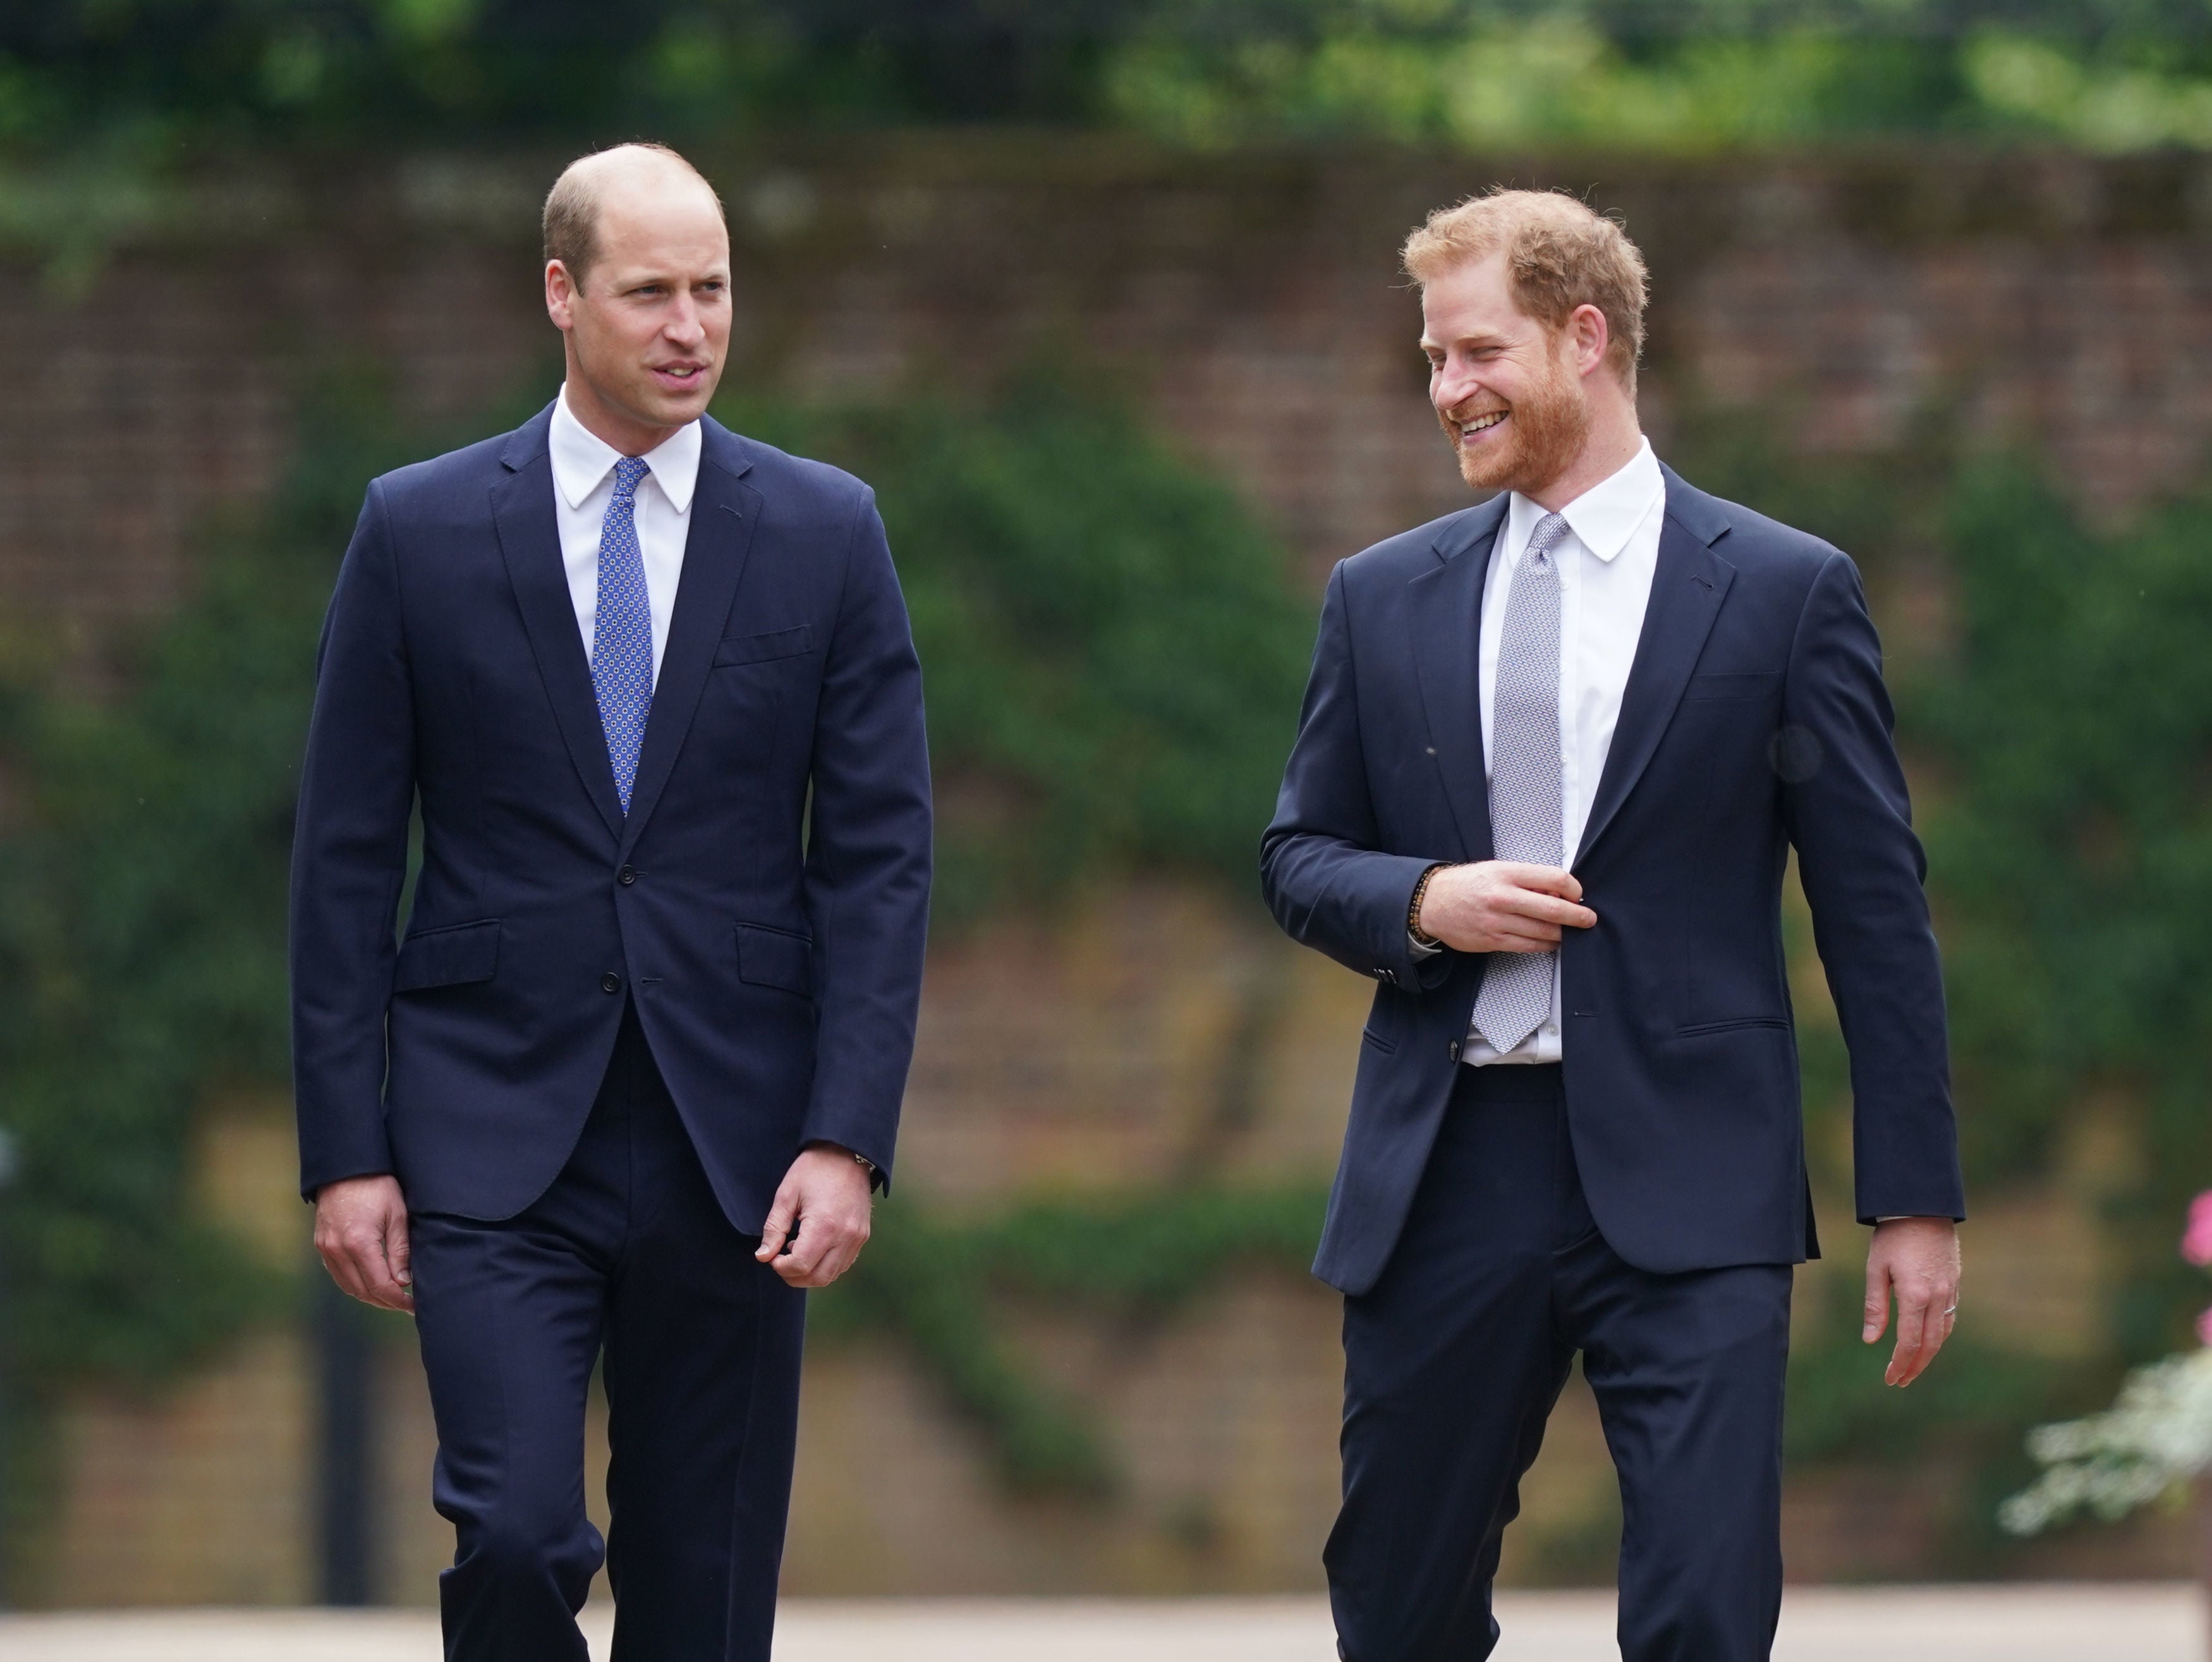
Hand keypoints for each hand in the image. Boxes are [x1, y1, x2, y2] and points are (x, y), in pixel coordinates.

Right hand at [314, 1174, 413, 1311]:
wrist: (347, 1167)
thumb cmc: (378, 1187)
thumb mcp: (398, 1215)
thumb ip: (400, 1250)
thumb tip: (404, 1282)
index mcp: (359, 1243)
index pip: (379, 1285)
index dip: (398, 1300)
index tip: (413, 1305)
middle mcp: (337, 1250)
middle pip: (362, 1291)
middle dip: (386, 1301)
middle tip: (406, 1305)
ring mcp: (325, 1248)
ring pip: (348, 1287)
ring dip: (370, 1296)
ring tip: (392, 1297)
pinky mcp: (321, 1244)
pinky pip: (337, 1274)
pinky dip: (354, 1284)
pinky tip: (371, 1283)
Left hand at [755, 1143, 873, 1287]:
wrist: (847, 1152)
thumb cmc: (813, 1170)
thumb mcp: (787, 1194)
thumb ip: (774, 1228)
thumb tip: (763, 1256)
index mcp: (824, 1225)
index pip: (800, 1266)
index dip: (780, 1267)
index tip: (772, 1256)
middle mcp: (845, 1236)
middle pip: (818, 1277)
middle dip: (794, 1276)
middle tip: (781, 1260)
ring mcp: (857, 1237)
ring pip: (832, 1275)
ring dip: (811, 1272)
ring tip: (798, 1251)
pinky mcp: (863, 1235)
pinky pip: (844, 1264)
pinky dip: (826, 1265)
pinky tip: (814, 1248)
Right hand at [1418, 861, 1596, 953]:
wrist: (1432, 903)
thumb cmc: (1468, 884)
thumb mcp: (1497, 870)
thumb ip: (1528, 879)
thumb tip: (1559, 891)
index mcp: (1507, 873)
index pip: (1554, 879)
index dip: (1573, 888)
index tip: (1578, 894)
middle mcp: (1504, 896)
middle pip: (1553, 908)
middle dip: (1577, 916)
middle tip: (1589, 919)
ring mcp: (1498, 921)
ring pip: (1544, 931)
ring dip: (1563, 933)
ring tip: (1569, 931)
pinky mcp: (1493, 940)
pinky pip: (1530, 946)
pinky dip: (1546, 945)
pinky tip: (1551, 941)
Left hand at [1862, 1217, 1960, 1386]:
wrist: (1923, 1207)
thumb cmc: (1893, 1236)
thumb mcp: (1875, 1269)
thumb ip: (1875, 1306)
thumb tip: (1871, 1341)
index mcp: (1915, 1296)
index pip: (1909, 1342)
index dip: (1900, 1364)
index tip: (1891, 1379)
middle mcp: (1937, 1297)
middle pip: (1930, 1344)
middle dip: (1915, 1366)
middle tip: (1901, 1381)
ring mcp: (1950, 1290)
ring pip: (1944, 1333)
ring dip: (1929, 1353)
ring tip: (1913, 1366)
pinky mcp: (1955, 1282)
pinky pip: (1951, 1316)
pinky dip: (1940, 1334)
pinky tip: (1930, 1339)